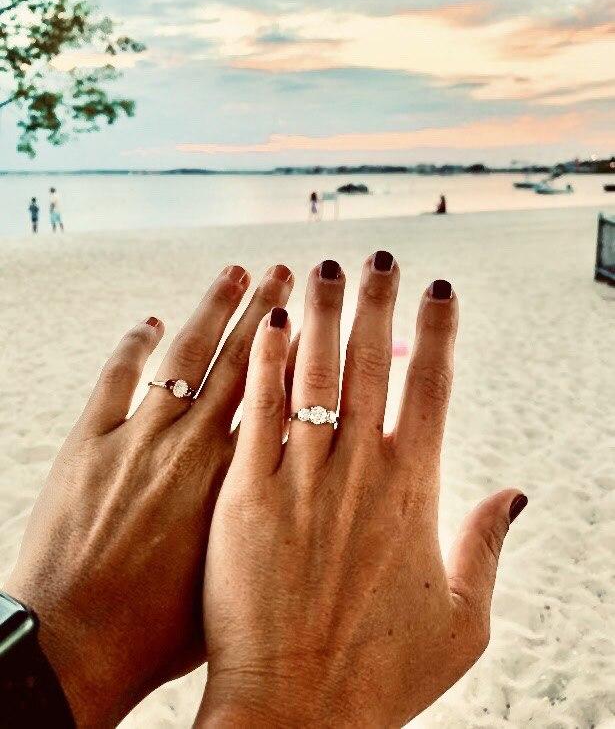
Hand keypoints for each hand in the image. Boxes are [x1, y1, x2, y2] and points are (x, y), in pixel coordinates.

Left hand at [5, 263, 293, 726]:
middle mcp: (193, 448)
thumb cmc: (162, 634)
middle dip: (268, 310)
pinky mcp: (90, 444)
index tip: (323, 315)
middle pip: (241, 363)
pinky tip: (148, 322)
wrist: (75, 649)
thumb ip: (267, 519)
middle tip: (291, 270)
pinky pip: (116, 379)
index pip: (282, 397)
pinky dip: (132, 347)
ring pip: (185, 357)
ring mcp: (139, 440)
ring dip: (212, 310)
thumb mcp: (235, 574)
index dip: (305, 350)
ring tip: (236, 272)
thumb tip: (300, 485)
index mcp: (237, 481)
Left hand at [198, 254, 526, 726]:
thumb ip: (488, 547)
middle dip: (375, 300)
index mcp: (414, 489)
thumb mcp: (463, 620)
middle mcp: (358, 469)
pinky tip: (267, 323)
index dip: (437, 329)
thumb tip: (515, 494)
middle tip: (377, 256)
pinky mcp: (244, 493)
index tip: (438, 286)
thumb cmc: (381, 675)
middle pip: (369, 361)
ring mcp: (299, 477)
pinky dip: (263, 363)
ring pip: (312, 372)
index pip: (431, 384)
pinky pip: (255, 411)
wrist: (295, 713)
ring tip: (322, 268)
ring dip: (319, 314)